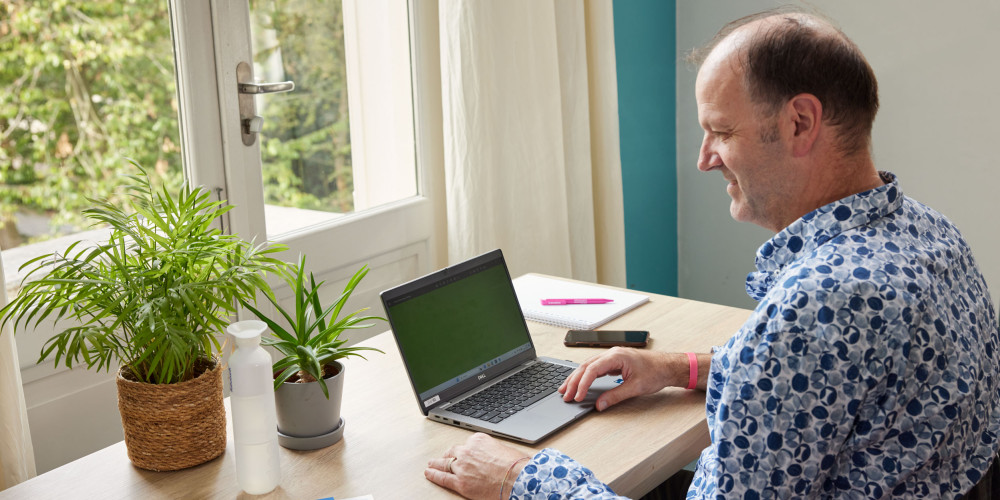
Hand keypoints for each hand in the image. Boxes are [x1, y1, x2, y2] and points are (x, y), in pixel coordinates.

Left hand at [425, 433, 531, 499]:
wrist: (516, 478)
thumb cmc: (516, 465)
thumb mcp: (504, 449)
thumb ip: (492, 451)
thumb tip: (492, 457)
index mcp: (478, 440)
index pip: (467, 444)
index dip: (465, 450)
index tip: (464, 452)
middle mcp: (467, 451)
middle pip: (453, 452)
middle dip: (448, 455)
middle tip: (444, 456)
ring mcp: (462, 467)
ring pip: (444, 463)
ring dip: (436, 463)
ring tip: (431, 464)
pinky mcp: (460, 482)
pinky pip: (443, 477)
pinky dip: (434, 475)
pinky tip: (429, 473)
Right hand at [559, 347, 684, 410]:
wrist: (668, 366)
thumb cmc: (656, 372)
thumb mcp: (635, 387)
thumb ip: (615, 396)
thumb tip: (599, 405)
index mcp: (616, 356)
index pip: (592, 369)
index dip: (582, 383)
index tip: (577, 396)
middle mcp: (611, 353)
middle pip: (586, 366)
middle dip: (573, 381)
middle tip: (565, 395)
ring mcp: (612, 356)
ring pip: (588, 366)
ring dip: (576, 378)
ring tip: (565, 389)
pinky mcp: (613, 361)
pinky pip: (594, 367)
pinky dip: (585, 376)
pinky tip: (579, 383)